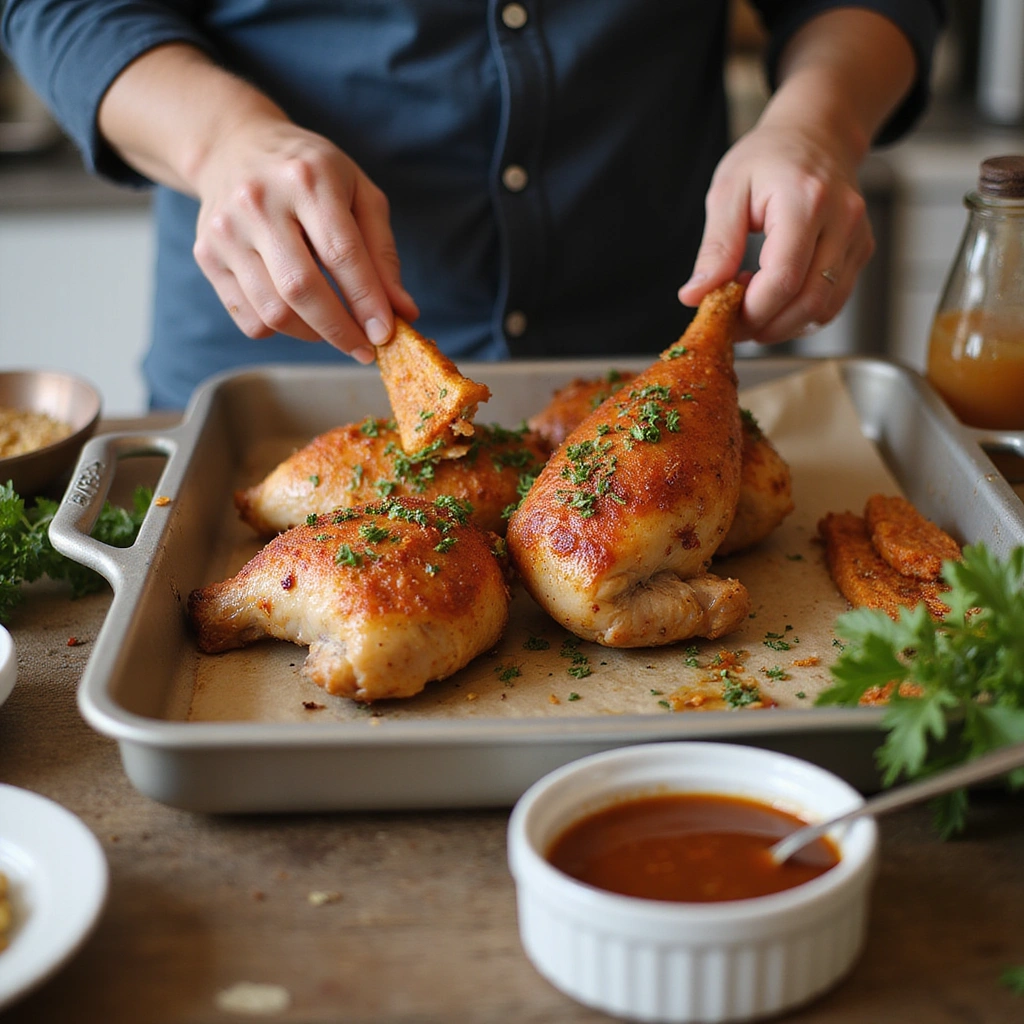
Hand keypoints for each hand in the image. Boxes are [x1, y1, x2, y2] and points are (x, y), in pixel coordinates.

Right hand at [192, 118, 418, 361]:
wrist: (234, 146)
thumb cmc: (310, 174)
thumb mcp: (359, 194)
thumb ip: (383, 253)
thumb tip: (404, 311)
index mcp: (307, 178)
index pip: (341, 254)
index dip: (367, 302)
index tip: (386, 335)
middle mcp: (259, 202)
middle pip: (301, 288)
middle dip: (340, 330)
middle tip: (364, 349)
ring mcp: (226, 230)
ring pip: (273, 311)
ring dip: (313, 334)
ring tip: (333, 328)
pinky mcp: (206, 255)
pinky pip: (249, 318)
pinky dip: (281, 329)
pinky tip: (297, 312)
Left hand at [677, 121, 873, 343]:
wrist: (816, 133)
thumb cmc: (768, 158)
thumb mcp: (728, 192)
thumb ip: (715, 249)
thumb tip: (695, 296)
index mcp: (806, 201)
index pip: (783, 279)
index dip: (752, 311)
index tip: (723, 318)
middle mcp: (843, 220)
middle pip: (809, 301)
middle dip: (766, 326)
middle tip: (734, 325)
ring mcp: (857, 237)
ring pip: (825, 309)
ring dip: (784, 325)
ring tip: (751, 308)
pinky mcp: (861, 251)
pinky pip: (834, 300)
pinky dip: (801, 313)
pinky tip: (774, 298)